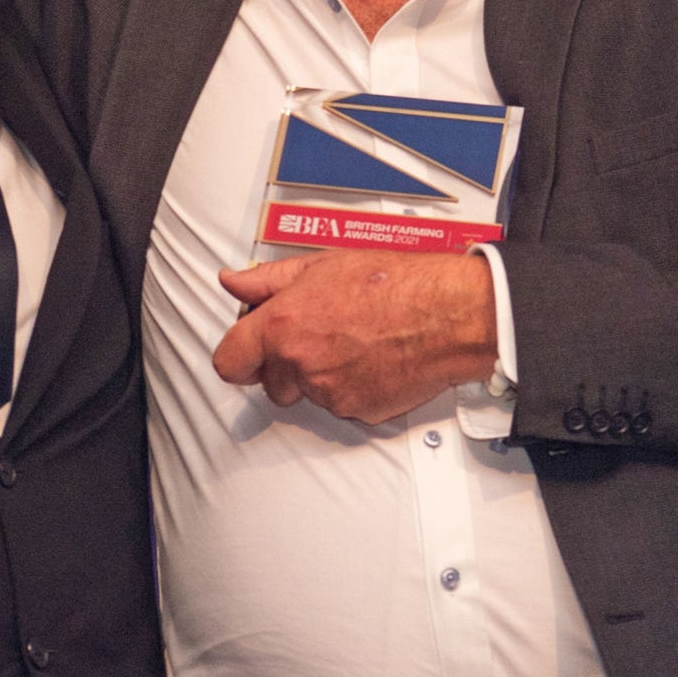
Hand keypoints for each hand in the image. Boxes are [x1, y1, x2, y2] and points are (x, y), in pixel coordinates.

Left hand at [211, 251, 498, 425]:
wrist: (448, 314)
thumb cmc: (395, 284)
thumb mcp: (322, 265)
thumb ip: (268, 280)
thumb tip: (233, 282)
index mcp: (282, 326)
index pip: (229, 362)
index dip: (238, 357)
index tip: (247, 353)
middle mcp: (300, 363)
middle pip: (270, 385)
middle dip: (286, 367)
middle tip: (318, 338)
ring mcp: (329, 393)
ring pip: (309, 395)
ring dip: (321, 377)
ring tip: (354, 343)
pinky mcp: (358, 411)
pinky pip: (343, 406)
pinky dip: (353, 388)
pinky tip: (373, 359)